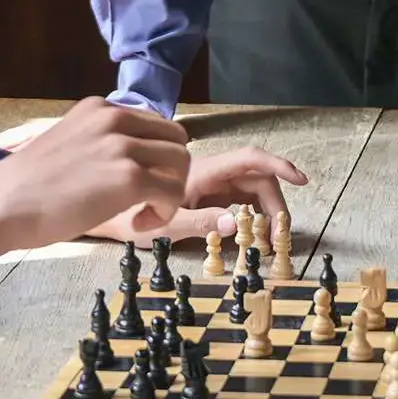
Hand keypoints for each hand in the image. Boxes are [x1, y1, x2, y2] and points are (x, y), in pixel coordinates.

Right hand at [0, 97, 190, 273]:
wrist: (1, 205)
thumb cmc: (26, 186)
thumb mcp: (68, 143)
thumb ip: (98, 142)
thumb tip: (126, 158)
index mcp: (99, 108)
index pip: (154, 124)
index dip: (154, 157)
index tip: (136, 183)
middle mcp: (115, 118)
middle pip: (176, 140)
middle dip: (170, 172)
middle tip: (148, 201)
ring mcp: (123, 146)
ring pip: (181, 163)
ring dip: (170, 193)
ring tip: (143, 214)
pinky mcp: (129, 177)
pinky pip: (172, 192)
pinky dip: (164, 212)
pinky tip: (138, 224)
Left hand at [85, 145, 310, 242]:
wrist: (96, 209)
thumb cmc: (125, 217)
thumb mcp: (165, 226)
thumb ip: (201, 222)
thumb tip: (235, 225)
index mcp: (200, 172)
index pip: (250, 160)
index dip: (279, 166)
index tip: (301, 179)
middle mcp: (205, 171)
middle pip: (254, 177)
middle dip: (274, 202)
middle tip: (279, 234)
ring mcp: (203, 181)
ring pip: (246, 188)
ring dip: (262, 209)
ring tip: (266, 238)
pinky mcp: (198, 192)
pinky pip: (232, 196)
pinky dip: (246, 212)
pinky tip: (246, 232)